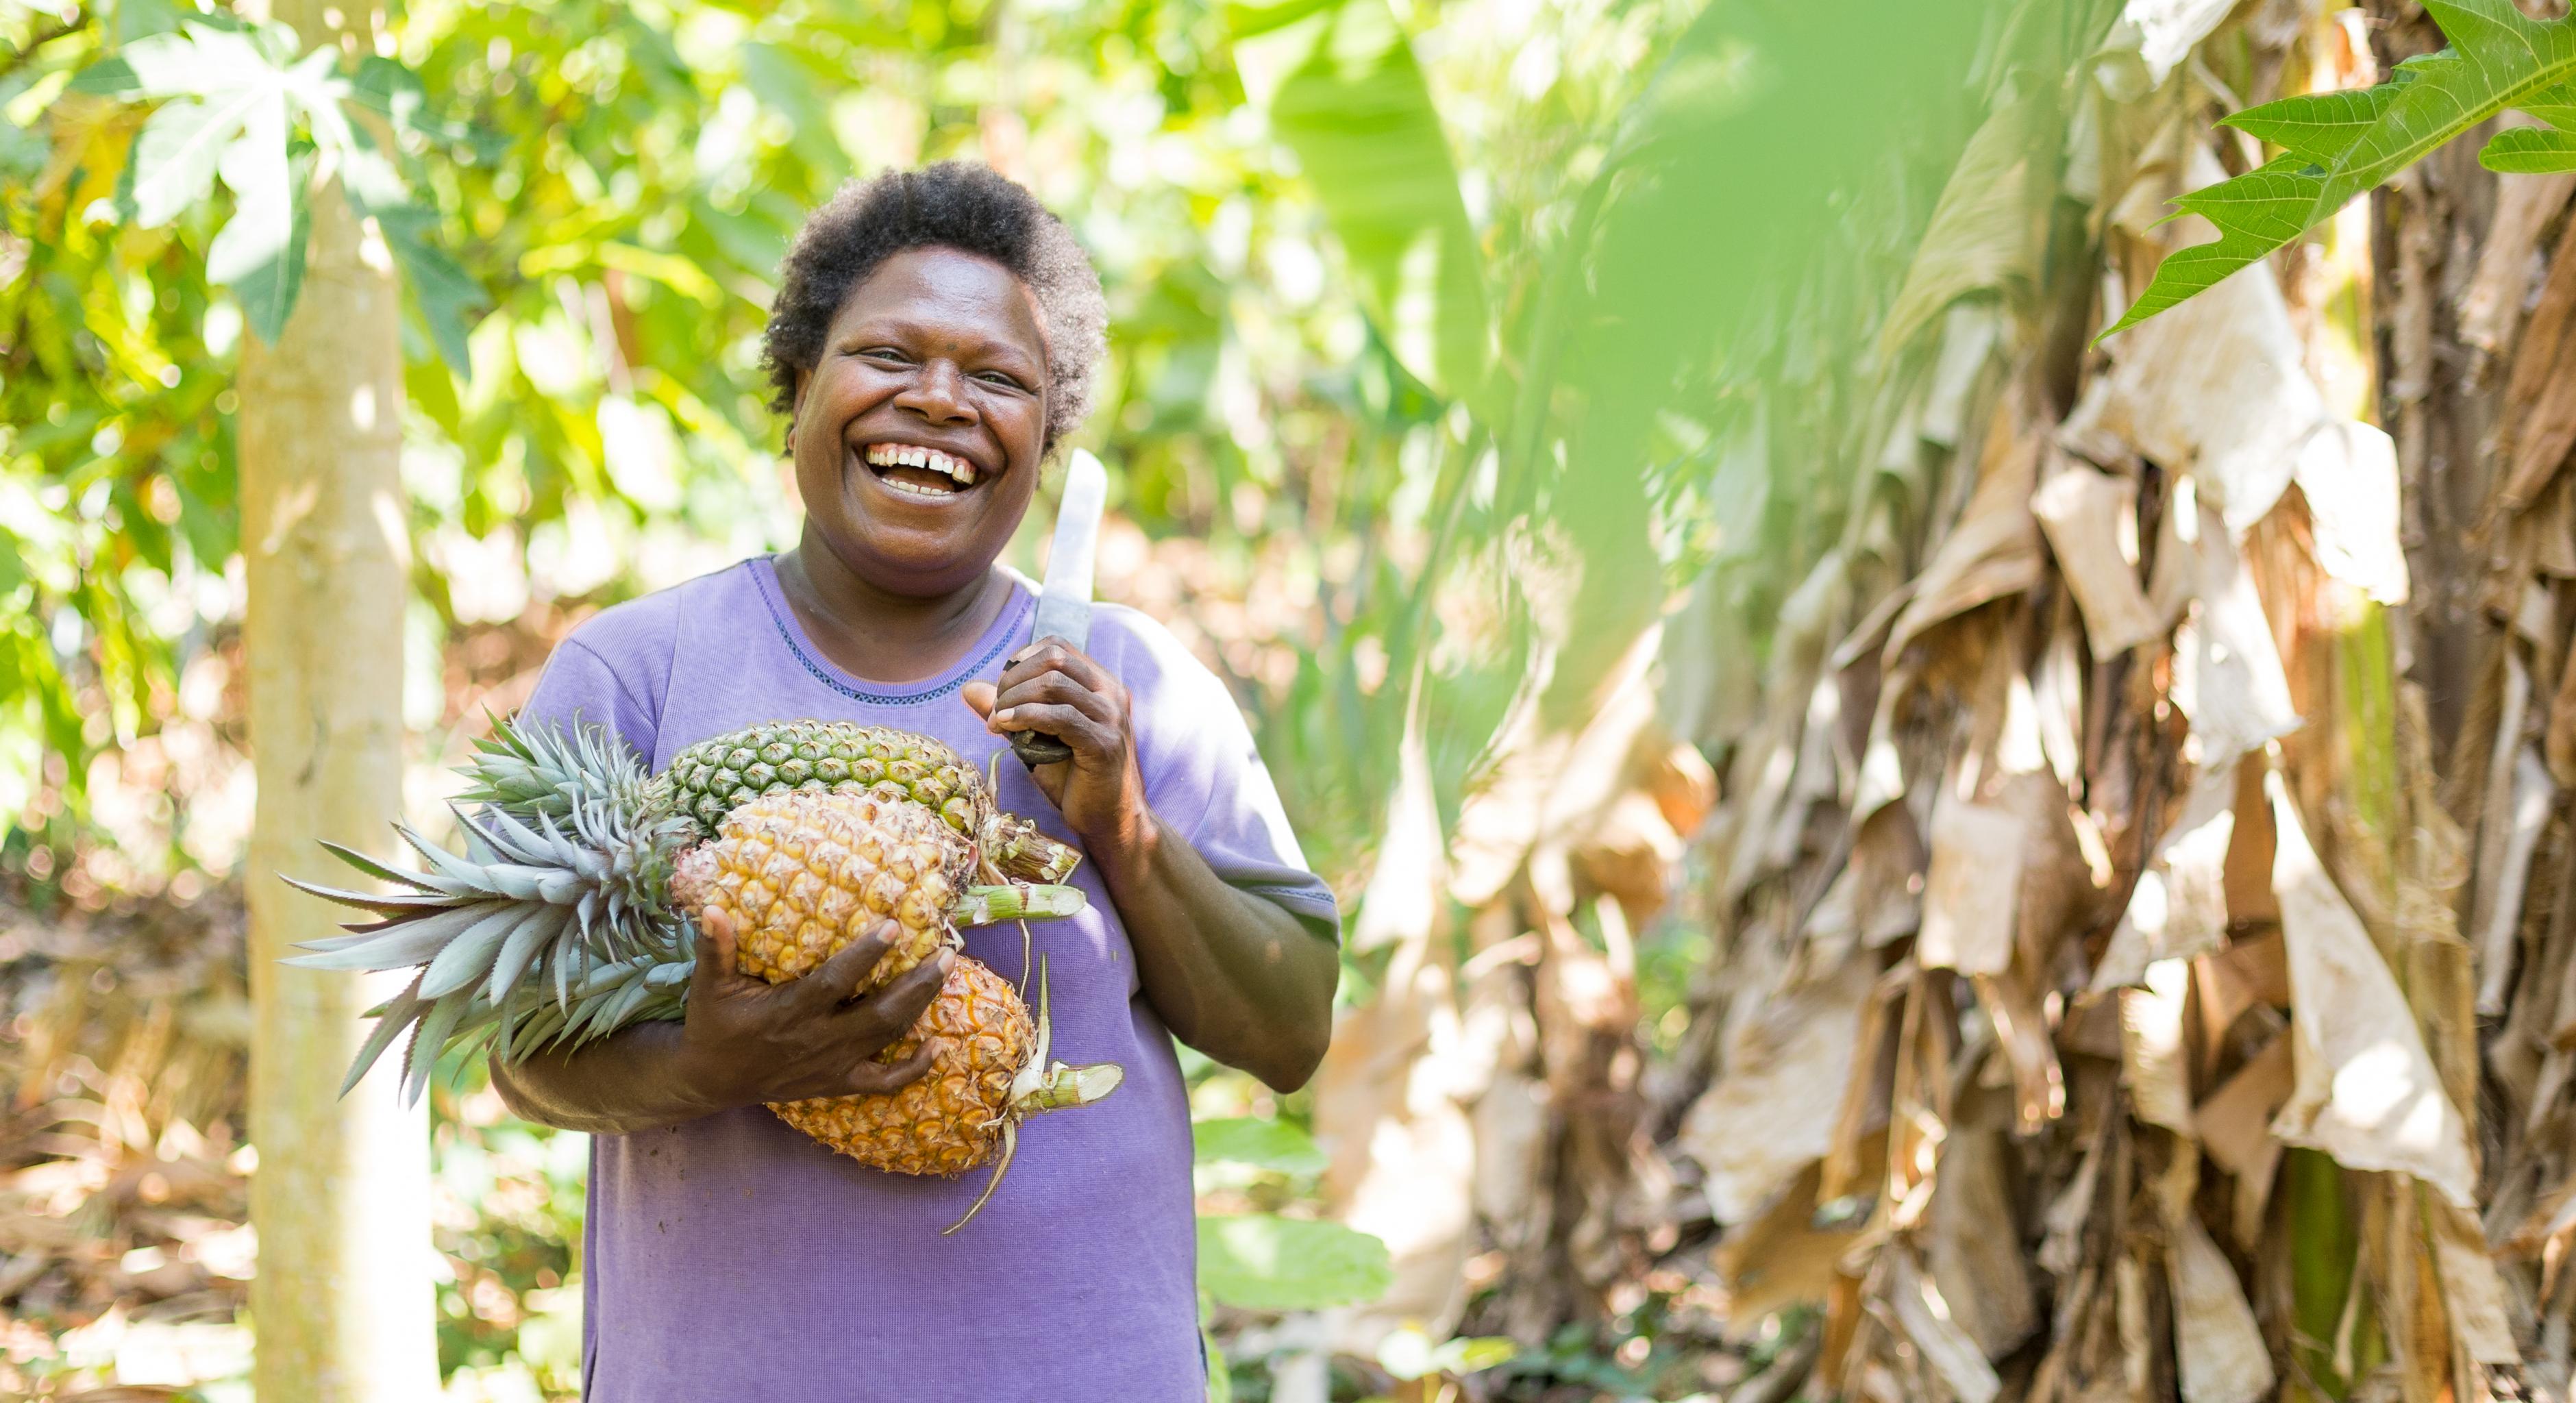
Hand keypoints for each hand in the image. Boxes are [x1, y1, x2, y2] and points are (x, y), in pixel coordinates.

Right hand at [674, 906, 948, 1109]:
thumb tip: (711, 909)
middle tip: (947, 952)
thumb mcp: (710, 987)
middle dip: (917, 983)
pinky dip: (914, 1068)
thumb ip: (715, 949)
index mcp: (790, 1012)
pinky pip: (884, 1082)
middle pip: (879, 1013)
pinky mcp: (839, 1084)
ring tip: (946, 972)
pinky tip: (938, 1046)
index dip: (866, 956)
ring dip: (921, 1006)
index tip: (894, 927)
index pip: (836, 982)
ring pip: (888, 1037)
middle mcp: (819, 1040)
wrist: (712, 1081)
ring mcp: (833, 1065)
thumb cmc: (714, 1026)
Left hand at [962, 640, 1149, 851]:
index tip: (1002, 689)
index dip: (1022, 660)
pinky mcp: (1104, 745)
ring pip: (1054, 684)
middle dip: (1014, 679)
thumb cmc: (1074, 779)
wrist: (1109, 821)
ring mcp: (1111, 718)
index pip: (1057, 647)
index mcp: (1101, 685)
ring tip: (996, 722)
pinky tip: (1005, 727)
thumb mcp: (1037, 738)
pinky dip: (1026, 716)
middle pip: (1054, 659)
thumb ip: (1010, 710)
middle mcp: (1111, 694)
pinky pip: (1061, 717)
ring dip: (1014, 698)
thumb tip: (969, 688)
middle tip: (995, 708)